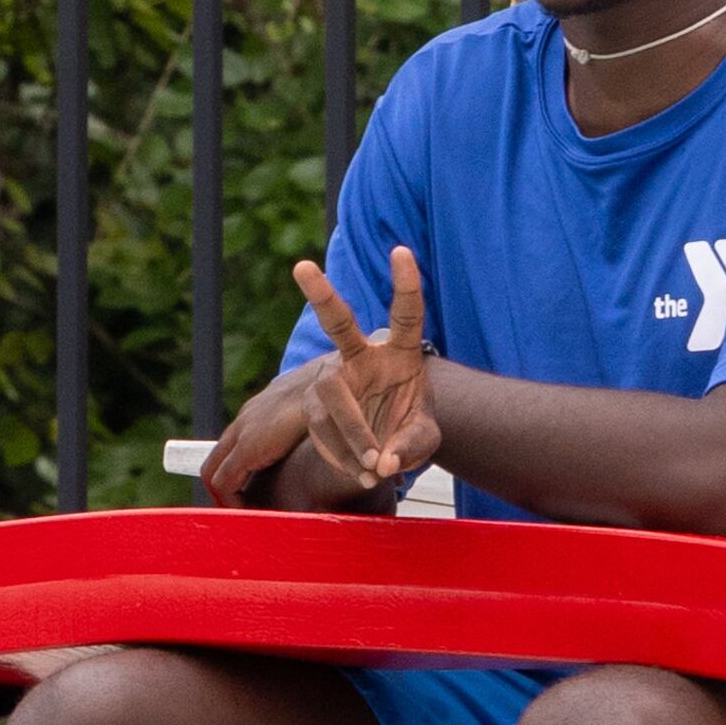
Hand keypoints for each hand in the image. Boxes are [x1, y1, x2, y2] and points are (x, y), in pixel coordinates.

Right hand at [201, 248, 436, 504]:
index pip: (406, 314)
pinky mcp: (317, 407)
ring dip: (351, 434)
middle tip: (302, 266)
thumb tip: (383, 462)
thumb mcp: (423, 438)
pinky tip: (360, 472)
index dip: (405, 284)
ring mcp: (335, 379)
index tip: (401, 252)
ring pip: (332, 396)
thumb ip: (411, 446)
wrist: (384, 448)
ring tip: (373, 468)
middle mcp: (363, 356)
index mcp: (400, 351)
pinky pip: (322, 430)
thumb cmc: (409, 432)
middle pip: (339, 323)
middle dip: (321, 294)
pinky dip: (341, 456)